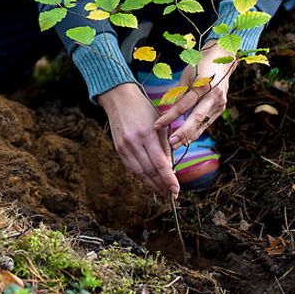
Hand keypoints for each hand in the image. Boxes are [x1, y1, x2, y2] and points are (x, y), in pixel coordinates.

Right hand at [99, 82, 178, 197]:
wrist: (119, 99)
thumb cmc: (143, 109)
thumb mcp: (159, 124)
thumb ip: (164, 147)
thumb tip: (169, 168)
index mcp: (147, 135)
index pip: (160, 163)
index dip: (168, 179)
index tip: (176, 190)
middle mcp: (134, 143)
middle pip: (149, 171)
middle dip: (161, 185)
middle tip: (171, 195)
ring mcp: (124, 147)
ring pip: (139, 173)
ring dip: (151, 184)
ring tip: (162, 192)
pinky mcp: (118, 149)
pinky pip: (130, 168)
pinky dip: (140, 177)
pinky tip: (149, 181)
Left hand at [153, 39, 237, 149]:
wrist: (222, 59)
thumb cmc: (200, 65)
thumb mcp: (187, 76)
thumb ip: (180, 93)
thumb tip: (169, 110)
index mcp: (202, 84)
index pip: (183, 105)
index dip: (169, 116)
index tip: (157, 125)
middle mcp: (213, 95)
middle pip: (196, 117)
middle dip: (183, 132)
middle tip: (170, 143)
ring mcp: (220, 102)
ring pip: (203, 123)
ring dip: (190, 136)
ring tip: (177, 145)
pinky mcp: (222, 107)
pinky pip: (208, 121)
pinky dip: (198, 130)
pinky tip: (188, 139)